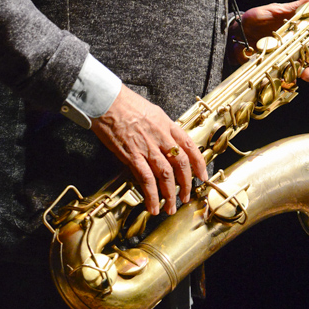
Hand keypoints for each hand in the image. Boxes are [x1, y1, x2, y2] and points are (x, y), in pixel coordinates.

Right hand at [90, 84, 207, 215]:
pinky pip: (146, 179)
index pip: (189, 145)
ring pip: (166, 175)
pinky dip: (151, 195)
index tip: (202, 175)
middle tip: (186, 196)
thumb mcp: (152, 111)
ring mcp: (147, 147)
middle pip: (181, 164)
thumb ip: (161, 127)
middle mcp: (161, 137)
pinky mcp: (132, 155)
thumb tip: (167, 141)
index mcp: (166, 124)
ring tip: (170, 207)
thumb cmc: (125, 103)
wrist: (107, 102)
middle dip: (186, 183)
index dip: (199, 163)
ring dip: (170, 194)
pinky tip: (153, 206)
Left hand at [233, 0, 308, 81]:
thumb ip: (298, 6)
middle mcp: (300, 45)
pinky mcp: (280, 70)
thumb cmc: (256, 19)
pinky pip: (293, 79)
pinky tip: (293, 77)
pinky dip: (296, 80)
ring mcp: (291, 59)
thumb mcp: (277, 10)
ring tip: (308, 70)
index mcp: (303, 29)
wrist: (234, 34)